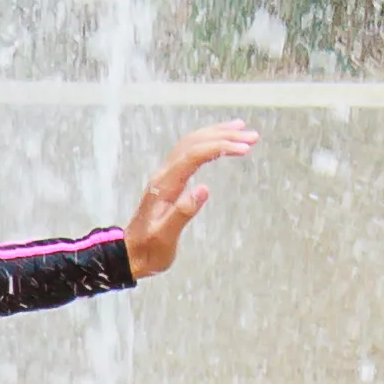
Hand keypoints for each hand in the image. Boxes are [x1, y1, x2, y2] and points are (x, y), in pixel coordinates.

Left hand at [122, 121, 261, 278]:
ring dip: (217, 134)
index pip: (193, 155)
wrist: (130, 253)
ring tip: (243, 130)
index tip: (245, 149)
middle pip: (193, 143)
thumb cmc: (149, 249)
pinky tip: (220, 141)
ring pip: (191, 143)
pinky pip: (189, 152)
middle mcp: (164, 174)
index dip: (219, 147)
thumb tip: (205, 188)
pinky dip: (207, 142)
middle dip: (223, 136)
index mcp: (164, 185)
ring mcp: (166, 175)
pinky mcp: (170, 180)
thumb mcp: (166, 236)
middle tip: (252, 136)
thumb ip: (183, 212)